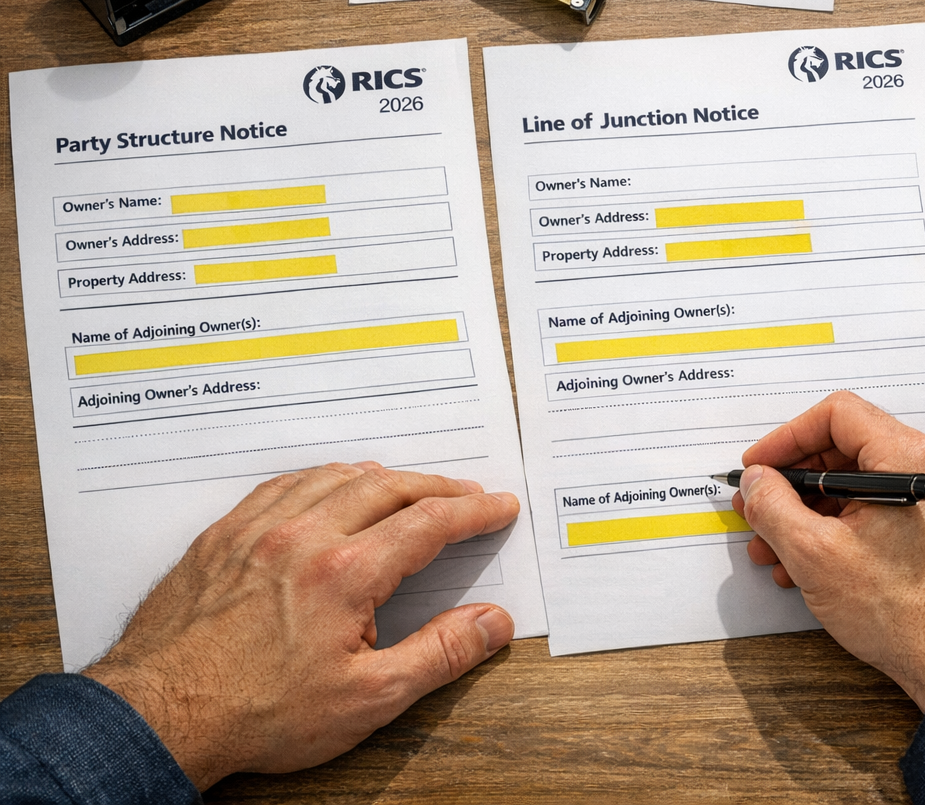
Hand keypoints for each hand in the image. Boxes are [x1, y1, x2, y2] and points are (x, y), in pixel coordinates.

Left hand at [82, 461, 520, 789]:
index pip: (429, 522)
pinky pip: (282, 484)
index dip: (473, 510)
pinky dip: (321, 477)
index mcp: (346, 573)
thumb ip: (439, 655)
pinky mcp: (223, 537)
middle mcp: (304, 536)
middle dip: (437, 486)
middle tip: (466, 493)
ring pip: (334, 477)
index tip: (498, 506)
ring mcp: (259, 530)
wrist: (160, 715)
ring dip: (382, 476)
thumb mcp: (367, 699)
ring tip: (408, 484)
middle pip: (388, 487)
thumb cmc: (256, 714)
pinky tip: (328, 485)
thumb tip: (491, 623)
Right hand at [734, 392, 924, 710]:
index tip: (760, 468)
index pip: (837, 415)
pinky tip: (825, 563)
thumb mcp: (817, 557)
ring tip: (785, 552)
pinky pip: (897, 507)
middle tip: (763, 513)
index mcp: (914, 456)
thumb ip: (775, 507)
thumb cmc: (913, 618)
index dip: (786, 439)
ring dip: (821, 513)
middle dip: (798, 486)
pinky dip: (856, 526)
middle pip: (853, 449)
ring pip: (871, 483)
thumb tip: (758, 482)